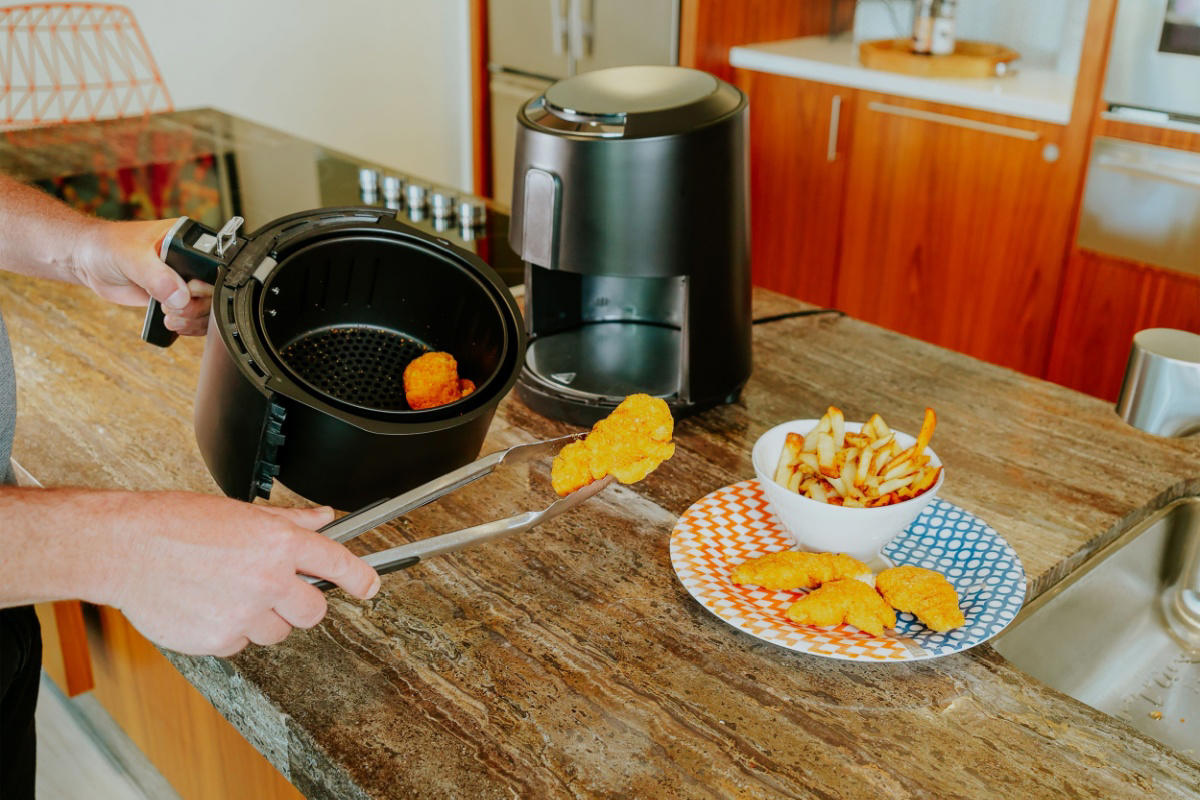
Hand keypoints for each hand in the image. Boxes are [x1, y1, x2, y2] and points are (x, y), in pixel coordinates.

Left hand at [72, 218, 212, 335]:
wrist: (89, 261)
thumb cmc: (107, 246)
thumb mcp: (131, 256)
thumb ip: (156, 275)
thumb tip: (180, 296)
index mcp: (188, 241)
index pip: (215, 266)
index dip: (206, 284)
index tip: (187, 290)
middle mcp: (191, 261)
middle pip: (215, 291)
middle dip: (197, 306)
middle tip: (171, 306)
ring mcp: (185, 281)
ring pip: (208, 307)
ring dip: (193, 319)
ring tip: (169, 317)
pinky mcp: (175, 298)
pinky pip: (195, 316)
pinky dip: (189, 325)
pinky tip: (172, 323)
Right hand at [89, 491, 380, 655]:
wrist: (124, 548)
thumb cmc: (175, 524)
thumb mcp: (241, 513)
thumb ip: (291, 521)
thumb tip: (325, 516)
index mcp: (279, 542)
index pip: (339, 564)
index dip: (362, 578)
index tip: (369, 586)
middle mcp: (269, 578)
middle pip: (315, 611)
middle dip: (301, 604)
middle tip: (276, 591)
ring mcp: (246, 612)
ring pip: (278, 631)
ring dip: (263, 619)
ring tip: (228, 592)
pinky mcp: (220, 639)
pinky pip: (241, 644)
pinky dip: (230, 631)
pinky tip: (207, 606)